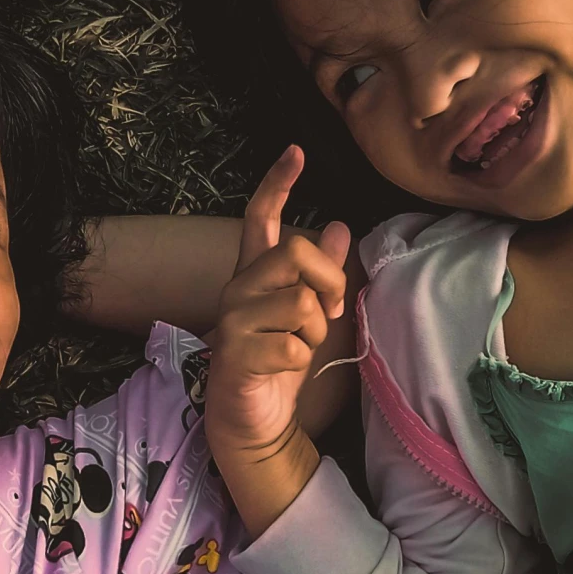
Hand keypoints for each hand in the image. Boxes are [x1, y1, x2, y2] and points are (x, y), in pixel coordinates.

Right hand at [204, 147, 350, 537]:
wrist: (253, 422)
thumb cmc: (279, 365)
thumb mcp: (307, 315)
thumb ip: (318, 274)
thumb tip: (338, 227)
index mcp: (253, 274)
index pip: (258, 217)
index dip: (277, 183)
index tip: (296, 151)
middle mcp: (238, 288)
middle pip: (294, 253)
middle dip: (328, 282)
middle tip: (331, 311)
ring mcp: (234, 319)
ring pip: (300, 303)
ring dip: (315, 332)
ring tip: (297, 348)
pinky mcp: (237, 352)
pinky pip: (295, 344)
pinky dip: (302, 361)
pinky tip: (282, 371)